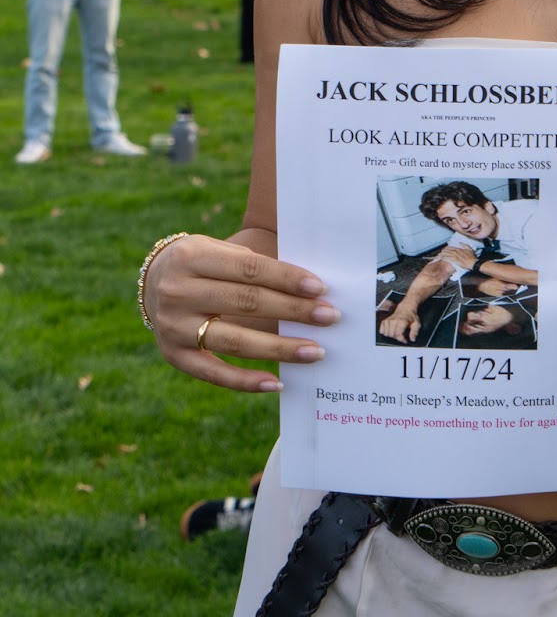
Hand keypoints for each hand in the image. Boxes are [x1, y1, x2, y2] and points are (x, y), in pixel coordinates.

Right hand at [143, 234, 339, 391]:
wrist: (153, 281)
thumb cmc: (202, 262)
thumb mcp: (218, 248)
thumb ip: (252, 263)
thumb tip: (307, 288)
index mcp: (193, 256)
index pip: (249, 268)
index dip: (286, 278)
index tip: (320, 288)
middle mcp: (179, 291)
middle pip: (247, 303)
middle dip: (293, 311)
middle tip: (329, 317)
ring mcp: (173, 327)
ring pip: (236, 341)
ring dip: (280, 348)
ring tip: (315, 351)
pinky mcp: (174, 356)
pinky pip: (215, 373)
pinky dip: (246, 382)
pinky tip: (277, 383)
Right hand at [379, 307, 420, 342]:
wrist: (405, 309)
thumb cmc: (411, 316)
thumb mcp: (416, 323)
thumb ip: (415, 332)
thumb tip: (412, 339)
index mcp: (402, 321)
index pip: (398, 334)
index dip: (402, 339)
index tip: (405, 340)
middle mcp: (394, 320)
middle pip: (392, 335)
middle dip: (397, 337)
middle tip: (401, 335)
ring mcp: (388, 320)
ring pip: (386, 333)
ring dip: (391, 335)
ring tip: (396, 333)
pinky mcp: (385, 321)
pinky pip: (382, 331)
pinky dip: (385, 332)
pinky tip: (391, 331)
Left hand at [438, 243, 477, 270]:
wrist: (473, 263)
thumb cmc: (472, 257)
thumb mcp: (470, 249)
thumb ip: (464, 245)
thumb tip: (460, 243)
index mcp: (459, 249)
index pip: (451, 248)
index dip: (446, 248)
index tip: (443, 249)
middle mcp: (456, 252)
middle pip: (448, 251)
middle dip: (443, 252)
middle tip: (439, 253)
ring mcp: (456, 256)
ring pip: (447, 254)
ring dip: (442, 255)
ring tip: (438, 256)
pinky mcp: (456, 261)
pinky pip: (449, 259)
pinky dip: (445, 258)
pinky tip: (442, 258)